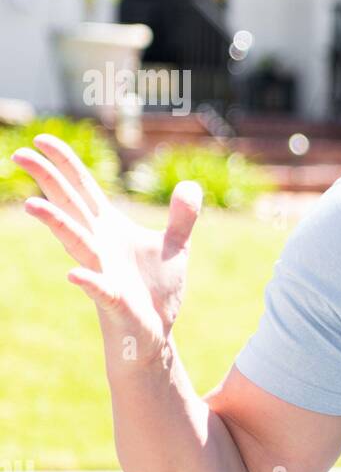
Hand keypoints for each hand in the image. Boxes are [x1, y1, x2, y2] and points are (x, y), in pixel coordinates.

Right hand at [10, 133, 202, 365]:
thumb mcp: (178, 246)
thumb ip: (182, 216)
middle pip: (70, 206)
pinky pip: (99, 289)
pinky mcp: (114, 301)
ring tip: (33, 205)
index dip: (65, 163)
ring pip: (77, 244)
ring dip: (57, 225)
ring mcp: (103, 272)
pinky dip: (89, 281)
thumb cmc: (156, 290)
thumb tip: (190, 187)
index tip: (41, 138)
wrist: (156, 333)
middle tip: (19, 153)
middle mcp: (99, 246)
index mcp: (110, 229)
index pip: (83, 189)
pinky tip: (74, 275)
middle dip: (47, 180)